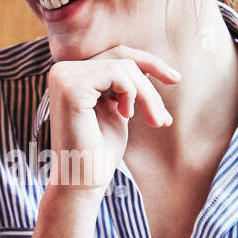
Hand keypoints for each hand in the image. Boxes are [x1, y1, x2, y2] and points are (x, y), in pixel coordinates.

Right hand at [46, 45, 178, 196]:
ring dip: (146, 95)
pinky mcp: (70, 87)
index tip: (175, 78)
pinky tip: (127, 116)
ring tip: (153, 121)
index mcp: (71, 76)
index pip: (114, 56)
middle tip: (163, 118)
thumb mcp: (118, 110)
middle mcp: (62, 72)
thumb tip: (151, 66)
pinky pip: (116, 73)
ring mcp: (63, 77)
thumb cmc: (100, 152)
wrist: (83, 182)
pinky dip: (131, 93)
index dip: (147, 63)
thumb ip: (125, 87)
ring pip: (122, 66)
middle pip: (120, 58)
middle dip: (149, 85)